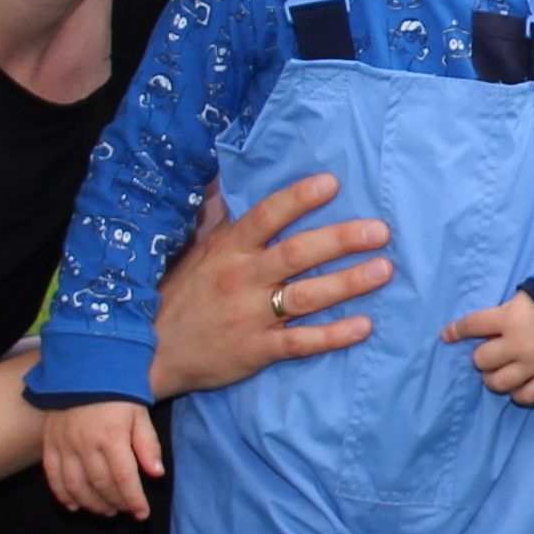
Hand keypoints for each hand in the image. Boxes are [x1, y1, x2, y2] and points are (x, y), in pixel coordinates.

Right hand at [45, 401, 164, 518]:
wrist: (85, 370)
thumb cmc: (118, 393)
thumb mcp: (140, 415)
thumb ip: (148, 445)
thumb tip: (156, 474)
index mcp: (111, 437)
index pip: (124, 477)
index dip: (134, 500)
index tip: (143, 514)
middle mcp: (85, 444)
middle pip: (100, 484)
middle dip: (116, 503)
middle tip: (125, 511)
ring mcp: (64, 444)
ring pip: (75, 485)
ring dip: (91, 503)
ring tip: (106, 511)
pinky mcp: (50, 443)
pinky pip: (52, 476)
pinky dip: (62, 495)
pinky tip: (74, 506)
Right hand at [148, 173, 391, 400]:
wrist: (149, 352)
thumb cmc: (181, 295)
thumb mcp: (196, 252)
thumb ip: (222, 220)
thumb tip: (231, 182)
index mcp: (228, 249)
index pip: (266, 217)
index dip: (298, 199)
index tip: (332, 183)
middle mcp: (241, 278)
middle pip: (297, 254)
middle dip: (340, 240)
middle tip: (380, 231)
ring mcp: (250, 316)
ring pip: (305, 297)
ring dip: (347, 283)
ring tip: (383, 270)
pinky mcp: (257, 350)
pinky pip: (300, 342)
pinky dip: (333, 335)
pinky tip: (364, 326)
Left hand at [447, 290, 533, 405]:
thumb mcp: (522, 299)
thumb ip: (500, 313)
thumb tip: (474, 325)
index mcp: (509, 318)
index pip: (472, 325)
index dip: (455, 331)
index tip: (446, 336)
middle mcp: (518, 343)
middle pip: (482, 359)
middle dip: (482, 358)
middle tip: (490, 355)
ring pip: (499, 382)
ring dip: (493, 378)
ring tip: (498, 374)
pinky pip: (526, 396)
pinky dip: (517, 394)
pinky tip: (517, 387)